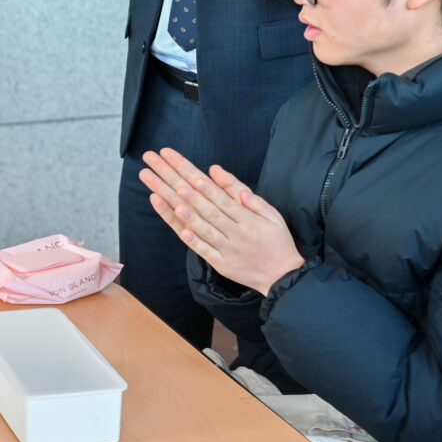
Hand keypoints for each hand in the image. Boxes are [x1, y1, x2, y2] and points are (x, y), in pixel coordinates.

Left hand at [138, 148, 304, 294]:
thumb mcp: (270, 212)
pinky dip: (193, 240)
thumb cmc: (276, 240)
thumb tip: (216, 171)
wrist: (284, 276)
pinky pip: (205, 251)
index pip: (216, 193)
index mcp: (246, 216)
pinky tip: (181, 228)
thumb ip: (242, 191)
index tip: (179, 165)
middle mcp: (235, 230)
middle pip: (202, 204)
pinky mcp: (222, 264)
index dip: (197, 179)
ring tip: (162, 194)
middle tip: (157, 168)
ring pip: (202, 226)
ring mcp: (227, 248)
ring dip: (183, 211)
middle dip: (177, 184)